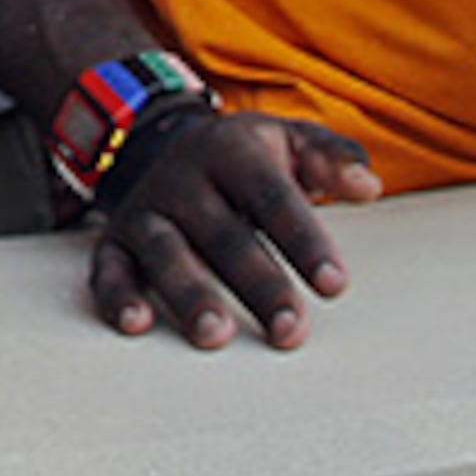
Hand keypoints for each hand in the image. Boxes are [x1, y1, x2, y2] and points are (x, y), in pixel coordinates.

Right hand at [88, 97, 377, 347]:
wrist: (162, 143)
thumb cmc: (245, 158)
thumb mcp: (287, 140)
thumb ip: (330, 157)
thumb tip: (367, 185)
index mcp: (231, 150)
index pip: (271, 196)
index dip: (303, 240)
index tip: (334, 284)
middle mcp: (182, 178)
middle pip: (222, 233)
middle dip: (257, 283)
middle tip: (290, 330)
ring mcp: (146, 209)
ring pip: (166, 252)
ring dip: (190, 293)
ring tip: (216, 334)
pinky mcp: (116, 241)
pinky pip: (108, 269)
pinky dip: (117, 296)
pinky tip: (137, 324)